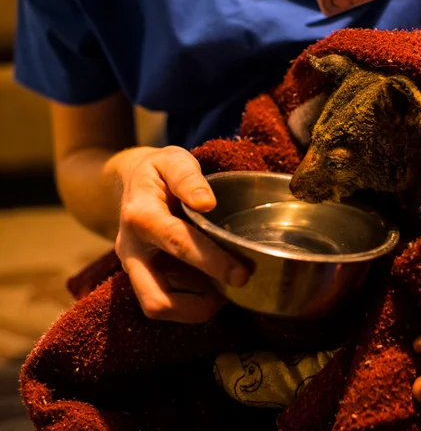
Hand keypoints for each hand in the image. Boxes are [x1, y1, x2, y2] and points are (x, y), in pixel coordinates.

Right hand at [114, 146, 249, 322]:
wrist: (131, 183)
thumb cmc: (159, 172)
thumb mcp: (172, 160)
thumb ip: (188, 178)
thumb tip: (206, 202)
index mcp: (140, 217)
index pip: (178, 244)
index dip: (212, 262)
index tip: (242, 274)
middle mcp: (131, 250)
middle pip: (155, 299)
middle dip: (196, 307)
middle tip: (233, 292)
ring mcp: (135, 268)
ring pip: (158, 307)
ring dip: (195, 308)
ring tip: (225, 288)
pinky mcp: (144, 278)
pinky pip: (166, 301)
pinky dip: (192, 302)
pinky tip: (212, 284)